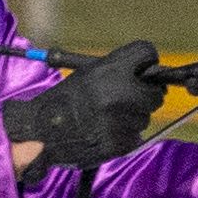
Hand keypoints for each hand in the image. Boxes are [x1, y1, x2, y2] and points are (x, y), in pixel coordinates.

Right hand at [0, 38, 162, 171]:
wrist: (42, 131)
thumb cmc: (65, 100)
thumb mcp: (87, 73)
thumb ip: (118, 69)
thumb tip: (151, 74)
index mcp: (109, 70)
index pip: (147, 54)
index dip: (147, 61)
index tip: (143, 69)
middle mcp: (119, 94)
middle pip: (156, 92)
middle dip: (146, 95)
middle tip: (129, 99)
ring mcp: (121, 120)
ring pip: (145, 116)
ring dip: (133, 117)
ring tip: (106, 117)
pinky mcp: (120, 143)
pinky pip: (135, 135)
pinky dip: (124, 134)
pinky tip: (104, 131)